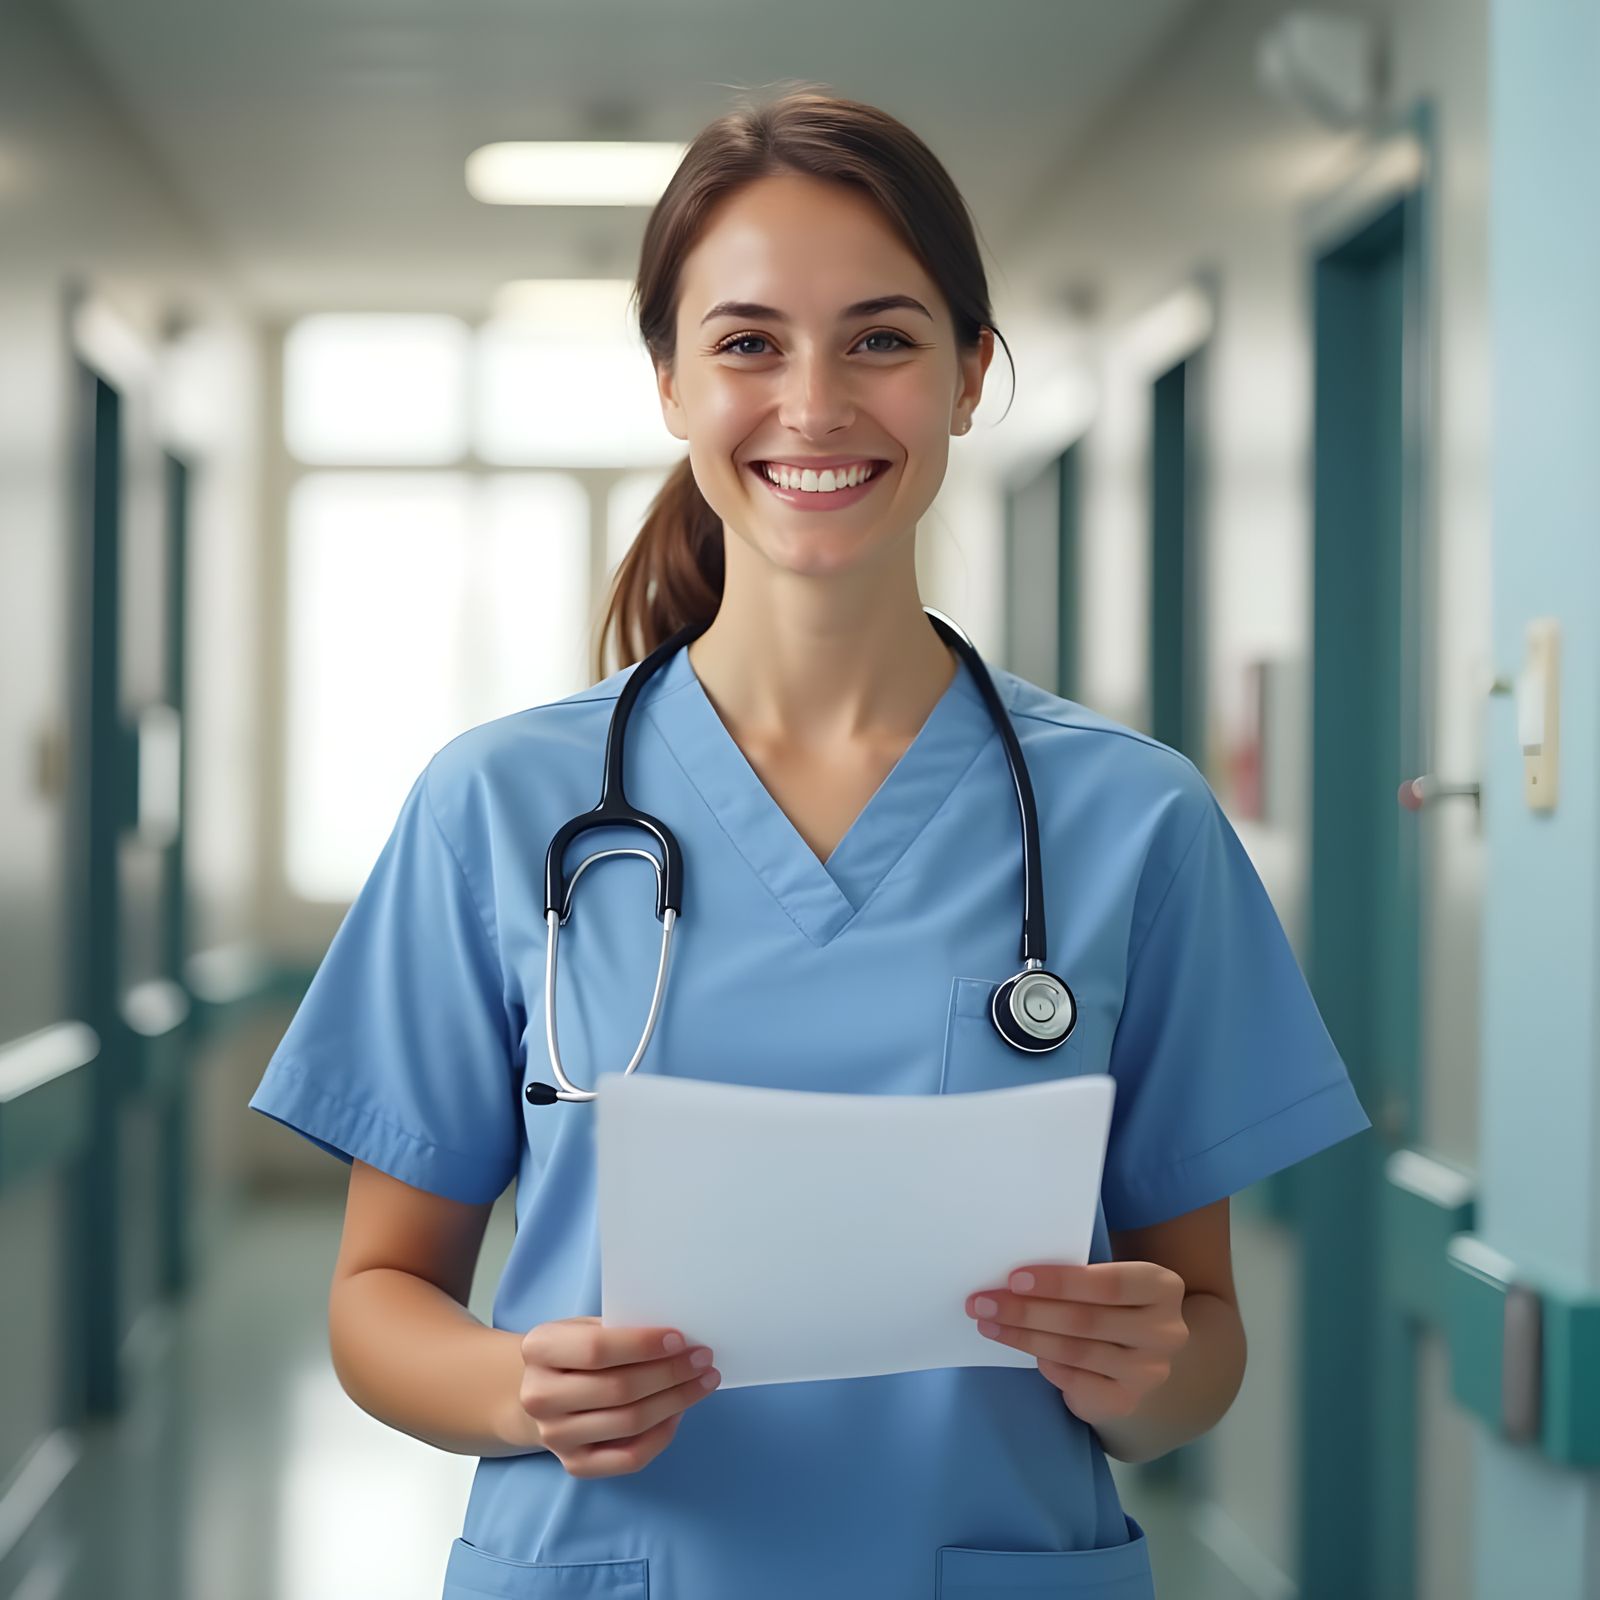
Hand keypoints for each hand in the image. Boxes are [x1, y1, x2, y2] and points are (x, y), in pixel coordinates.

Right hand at [517, 1317, 720, 1477]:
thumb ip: (620, 1330)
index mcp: (539, 1349)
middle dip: (670, 1373)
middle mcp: (539, 1397)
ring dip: (675, 1401)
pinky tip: (679, 1413)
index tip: (680, 1339)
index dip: (642, 1345)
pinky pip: (629, 1457)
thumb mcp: (585, 1327)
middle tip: (704, 1359)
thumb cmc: (575, 1352)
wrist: (541, 1393)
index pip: (596, 1349)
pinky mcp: (574, 1465)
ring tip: (702, 1382)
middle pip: (618, 1389)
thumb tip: (679, 1340)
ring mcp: (555, 1436)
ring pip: (629, 1423)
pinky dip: (661, 1435)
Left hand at [964, 1262, 1188, 1428]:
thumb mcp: (1106, 1277)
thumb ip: (1078, 1273)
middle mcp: (1165, 1331)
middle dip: (1027, 1311)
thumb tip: (1013, 1276)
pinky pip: (1074, 1381)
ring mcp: (1149, 1372)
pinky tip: (1023, 1350)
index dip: (1060, 1282)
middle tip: (982, 1302)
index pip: (1109, 1284)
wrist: (1138, 1351)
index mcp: (1162, 1287)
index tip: (1014, 1279)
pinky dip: (1045, 1364)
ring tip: (988, 1324)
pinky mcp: (1127, 1401)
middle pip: (1085, 1321)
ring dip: (1024, 1337)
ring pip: (1074, 1352)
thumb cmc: (1109, 1301)